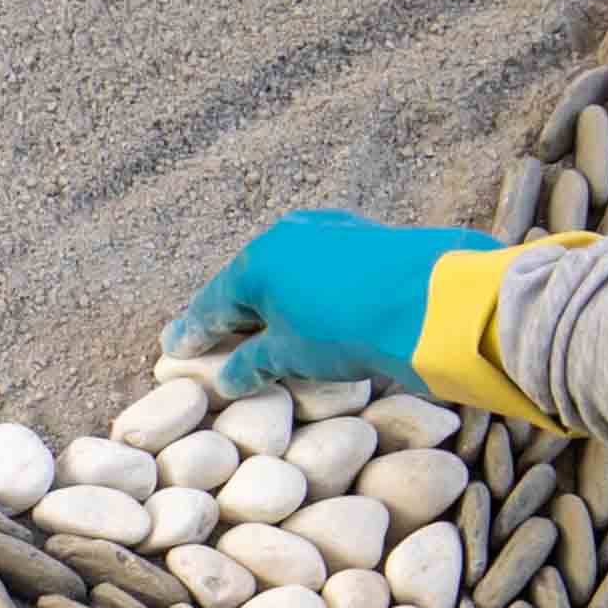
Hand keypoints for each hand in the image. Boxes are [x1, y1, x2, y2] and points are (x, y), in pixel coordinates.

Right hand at [169, 214, 569, 426]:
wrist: (433, 301)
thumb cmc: (350, 328)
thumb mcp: (292, 354)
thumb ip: (253, 363)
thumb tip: (227, 376)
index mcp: (256, 261)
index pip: (212, 304)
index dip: (193, 332)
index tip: (174, 348)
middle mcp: (286, 236)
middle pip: (248, 283)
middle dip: (231, 313)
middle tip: (213, 338)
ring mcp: (328, 231)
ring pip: (285, 272)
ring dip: (272, 301)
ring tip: (263, 328)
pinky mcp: (364, 236)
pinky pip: (318, 267)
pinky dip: (305, 291)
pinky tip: (312, 310)